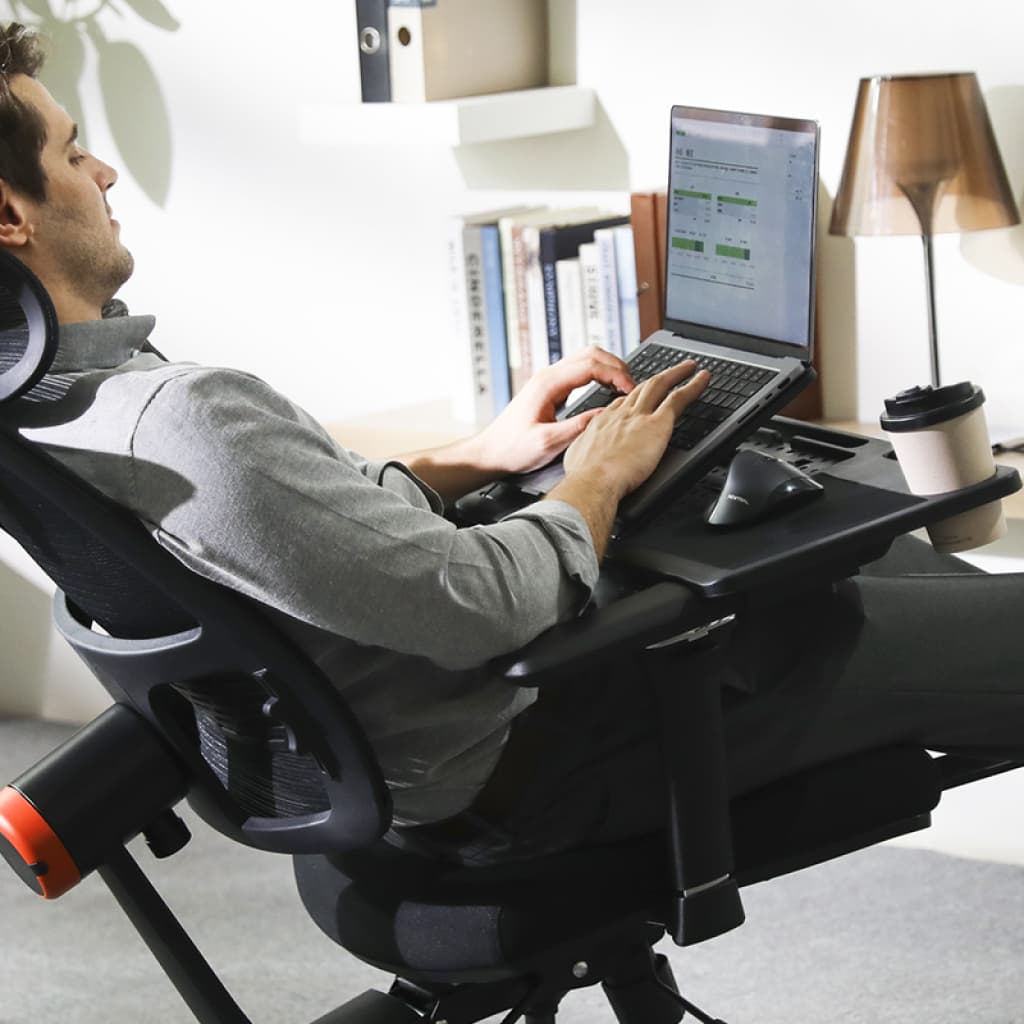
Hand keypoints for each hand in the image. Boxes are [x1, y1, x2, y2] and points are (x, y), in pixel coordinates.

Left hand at [474, 346, 635, 475]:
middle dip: (616, 366)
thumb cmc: (513, 449)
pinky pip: (579, 371)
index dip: (616, 374)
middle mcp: (547, 376)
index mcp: (547, 385)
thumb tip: (607, 414)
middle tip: (633, 386)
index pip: (591, 365)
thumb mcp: (548, 443)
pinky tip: (607, 389)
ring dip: (608, 368)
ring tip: (625, 387)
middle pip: (590, 354)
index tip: (631, 390)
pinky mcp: (549, 388)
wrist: (490, 453)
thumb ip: (579, 427)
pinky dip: (598, 375)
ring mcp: (548, 380)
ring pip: (585, 359)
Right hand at [562, 361, 710, 502]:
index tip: (639, 395)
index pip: (620, 404)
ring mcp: (639, 416)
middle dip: (655, 379)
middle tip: (667, 373)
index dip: (631, 398)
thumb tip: (585, 458)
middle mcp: (620, 414)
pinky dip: (693, 386)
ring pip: (660, 386)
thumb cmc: (584, 478)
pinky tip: (704, 379)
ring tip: (688, 367)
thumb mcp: (577, 459)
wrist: (592, 481)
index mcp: (602, 423)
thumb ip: (585, 452)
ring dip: (676, 373)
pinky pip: (679, 399)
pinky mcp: (657, 424)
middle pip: (640, 389)